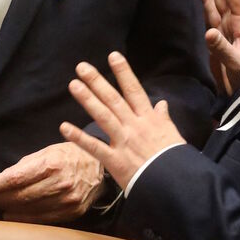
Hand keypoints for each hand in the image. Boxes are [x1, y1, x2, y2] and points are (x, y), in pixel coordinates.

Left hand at [0, 142, 103, 222]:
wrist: (100, 166)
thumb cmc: (70, 155)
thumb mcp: (47, 151)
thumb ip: (24, 166)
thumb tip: (0, 179)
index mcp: (51, 164)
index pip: (15, 179)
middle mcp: (60, 183)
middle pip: (19, 196)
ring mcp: (67, 200)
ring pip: (29, 209)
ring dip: (7, 209)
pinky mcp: (72, 211)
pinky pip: (42, 218)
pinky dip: (24, 218)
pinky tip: (11, 215)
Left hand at [60, 52, 185, 191]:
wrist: (174, 183)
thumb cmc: (174, 159)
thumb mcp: (172, 134)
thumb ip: (164, 118)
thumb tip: (161, 104)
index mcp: (149, 119)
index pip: (134, 90)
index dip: (124, 72)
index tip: (113, 56)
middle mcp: (134, 126)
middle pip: (113, 99)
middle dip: (97, 81)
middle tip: (82, 66)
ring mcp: (124, 142)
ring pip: (103, 116)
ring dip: (87, 100)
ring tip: (73, 85)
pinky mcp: (115, 160)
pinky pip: (94, 147)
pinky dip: (79, 137)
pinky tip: (64, 127)